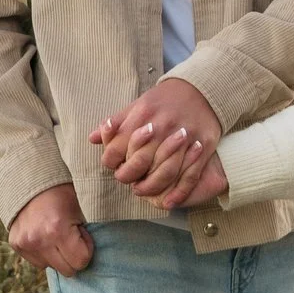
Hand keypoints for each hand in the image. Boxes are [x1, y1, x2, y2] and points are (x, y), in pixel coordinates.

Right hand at [7, 183, 94, 276]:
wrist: (30, 180)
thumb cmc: (62, 192)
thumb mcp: (81, 207)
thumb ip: (89, 231)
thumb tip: (97, 253)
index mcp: (57, 229)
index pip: (81, 261)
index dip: (86, 249)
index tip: (82, 234)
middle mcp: (39, 240)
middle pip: (67, 270)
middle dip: (73, 257)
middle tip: (71, 237)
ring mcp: (25, 244)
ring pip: (51, 267)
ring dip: (57, 255)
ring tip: (56, 234)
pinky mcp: (16, 244)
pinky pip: (37, 261)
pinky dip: (43, 252)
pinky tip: (44, 235)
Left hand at [89, 78, 221, 200]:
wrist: (202, 89)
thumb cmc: (164, 100)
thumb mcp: (138, 105)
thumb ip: (116, 124)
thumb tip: (92, 138)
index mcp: (142, 115)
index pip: (117, 148)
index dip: (111, 161)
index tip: (114, 165)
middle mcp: (162, 127)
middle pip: (140, 163)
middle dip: (129, 177)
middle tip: (129, 181)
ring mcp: (184, 138)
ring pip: (165, 173)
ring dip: (151, 188)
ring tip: (143, 191)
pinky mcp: (202, 147)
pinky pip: (190, 175)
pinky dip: (178, 193)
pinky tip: (168, 203)